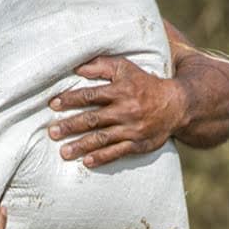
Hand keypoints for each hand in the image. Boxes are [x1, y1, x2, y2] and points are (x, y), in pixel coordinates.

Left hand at [48, 55, 190, 168]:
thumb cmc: (145, 84)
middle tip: (52, 132)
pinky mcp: (138, 144)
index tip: (54, 104)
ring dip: (81, 146)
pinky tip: (87, 162)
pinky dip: (102, 158)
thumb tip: (77, 68)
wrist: (176, 105)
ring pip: (102, 139)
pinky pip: (118, 152)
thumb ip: (102, 66)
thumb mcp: (126, 68)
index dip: (71, 99)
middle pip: (93, 119)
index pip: (91, 95)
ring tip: (63, 152)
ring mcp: (131, 129)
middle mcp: (125, 110)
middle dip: (71, 126)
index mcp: (121, 91)